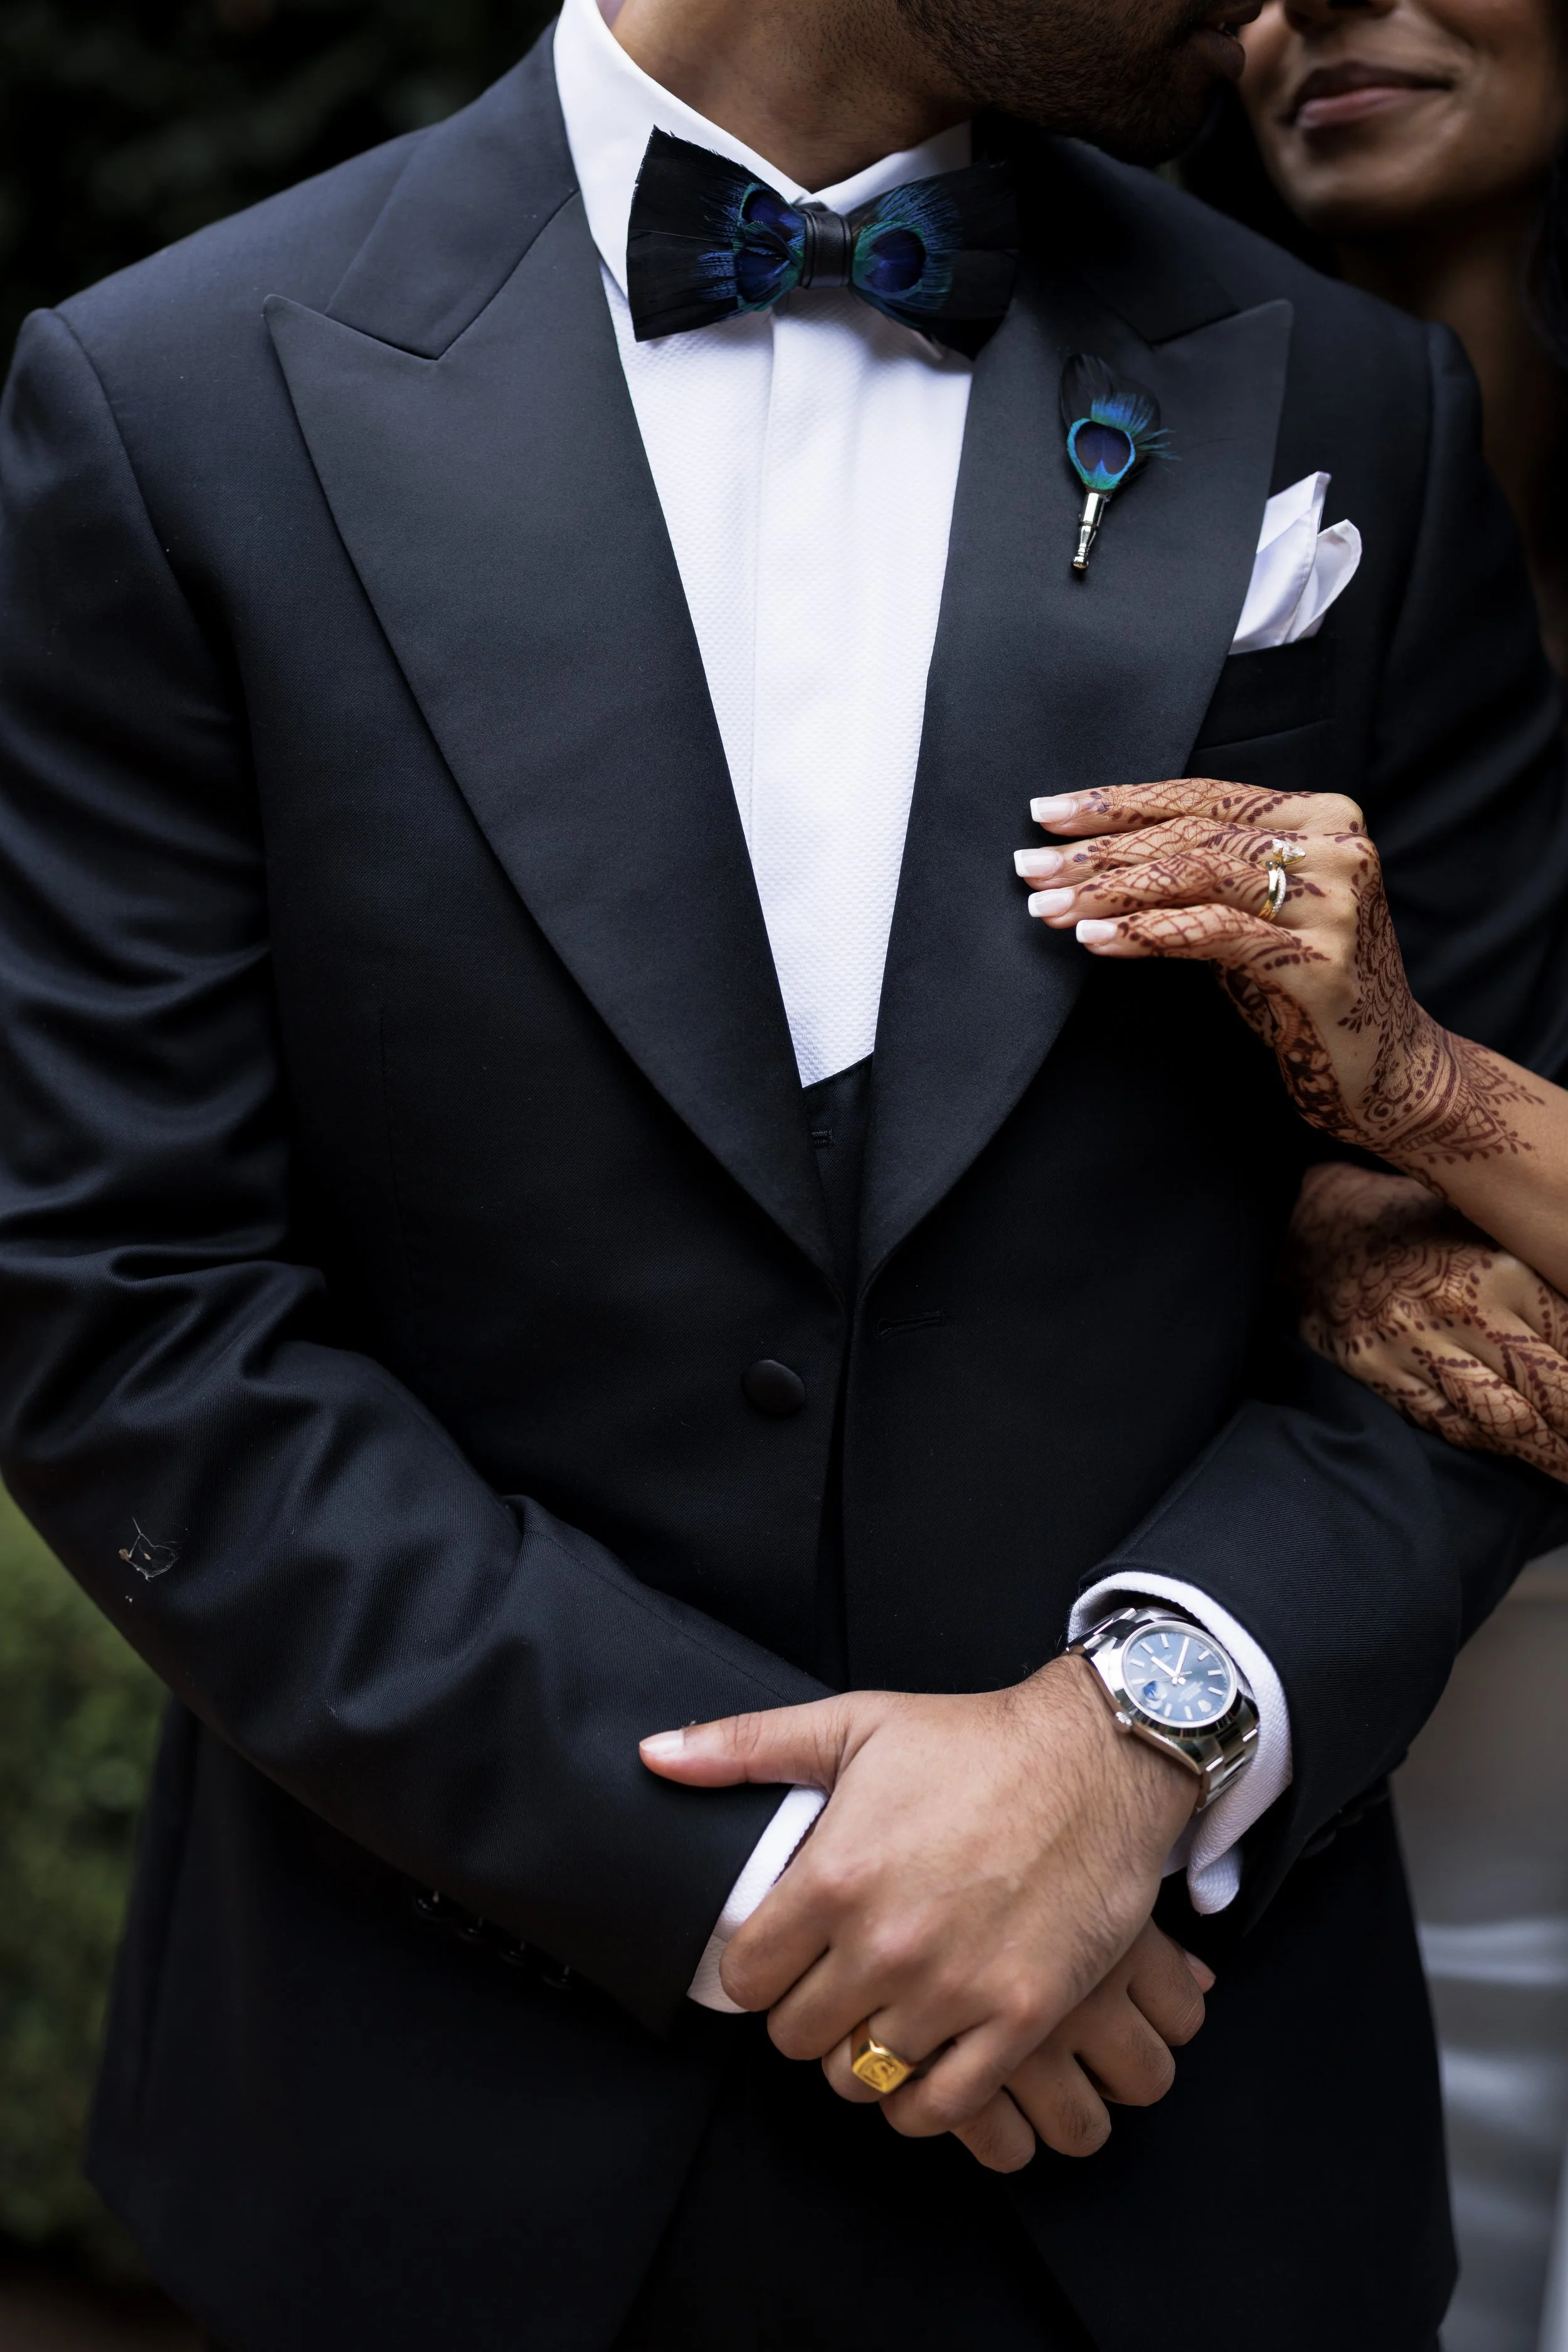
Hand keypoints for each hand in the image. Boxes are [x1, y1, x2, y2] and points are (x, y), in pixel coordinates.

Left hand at [641, 1657, 1196, 2167]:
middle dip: (807, 2012)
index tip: (783, 1955)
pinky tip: (923, 2061)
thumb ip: (744, 1745)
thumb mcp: (853, 1723)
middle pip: (798, 2037)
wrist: (1096, 1761)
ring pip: (862, 2076)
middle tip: (834, 1981)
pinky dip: (921, 2100)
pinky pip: (941, 2107)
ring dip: (863, 2053)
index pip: (747, 1980)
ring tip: (880, 2012)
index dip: (758, 1971)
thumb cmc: (974, 1741)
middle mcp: (886, 1944)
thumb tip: (655, 1756)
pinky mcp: (1019, 2018)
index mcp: (836, 1876)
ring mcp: (954, 1989)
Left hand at [1014, 779, 1540, 1170]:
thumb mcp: (1248, 918)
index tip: (1046, 812)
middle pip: (1193, 835)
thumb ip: (1199, 876)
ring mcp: (1333, 900)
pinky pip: (1214, 934)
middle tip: (1029, 867)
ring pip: (1198, 876)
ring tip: (1048, 907)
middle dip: (1099, 852)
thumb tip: (1092, 858)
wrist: (1386, 1071)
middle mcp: (1335, 845)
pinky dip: (1148, 932)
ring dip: (1111, 891)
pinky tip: (1096, 937)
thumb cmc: (1301, 993)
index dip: (1118, 803)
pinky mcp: (1321, 960)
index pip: (1200, 797)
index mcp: (1320, 816)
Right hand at [1292, 1160, 1567, 1480]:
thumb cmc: (1418, 1229)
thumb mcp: (1489, 1236)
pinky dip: (1486, 1442)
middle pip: (1549, 1391)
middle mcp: (1460, 1310)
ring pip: (1501, 1420)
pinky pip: (1446, 1422)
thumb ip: (1537, 1286)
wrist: (1324, 1227)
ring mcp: (1414, 1344)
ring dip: (1546, 1454)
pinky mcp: (1378, 1370)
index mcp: (1500, 1271)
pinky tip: (1511, 1452)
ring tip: (1566, 1471)